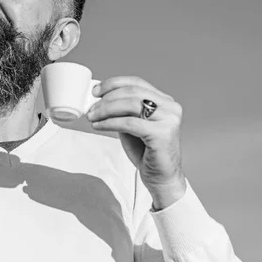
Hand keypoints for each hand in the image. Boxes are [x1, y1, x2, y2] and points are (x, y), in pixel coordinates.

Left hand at [86, 76, 186, 209]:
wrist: (162, 178)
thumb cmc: (147, 153)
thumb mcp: (132, 125)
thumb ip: (123, 111)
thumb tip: (99, 100)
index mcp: (165, 101)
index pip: (137, 83)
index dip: (114, 84)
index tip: (96, 91)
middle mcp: (170, 107)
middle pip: (132, 93)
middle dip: (107, 98)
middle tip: (91, 107)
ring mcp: (169, 119)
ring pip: (130, 105)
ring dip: (106, 110)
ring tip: (92, 116)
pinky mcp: (163, 134)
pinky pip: (130, 123)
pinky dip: (110, 123)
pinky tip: (99, 126)